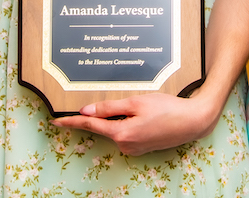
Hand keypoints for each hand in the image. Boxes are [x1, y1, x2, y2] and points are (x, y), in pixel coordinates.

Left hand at [50, 92, 221, 155]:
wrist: (192, 122)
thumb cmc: (166, 108)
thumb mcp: (136, 102)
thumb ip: (109, 107)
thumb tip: (86, 112)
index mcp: (121, 134)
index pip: (90, 126)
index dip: (72, 122)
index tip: (55, 121)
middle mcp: (125, 145)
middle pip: (104, 127)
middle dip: (101, 115)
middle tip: (110, 100)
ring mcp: (134, 148)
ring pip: (116, 129)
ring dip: (118, 117)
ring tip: (140, 104)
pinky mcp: (141, 147)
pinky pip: (126, 133)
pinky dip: (127, 122)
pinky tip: (142, 112)